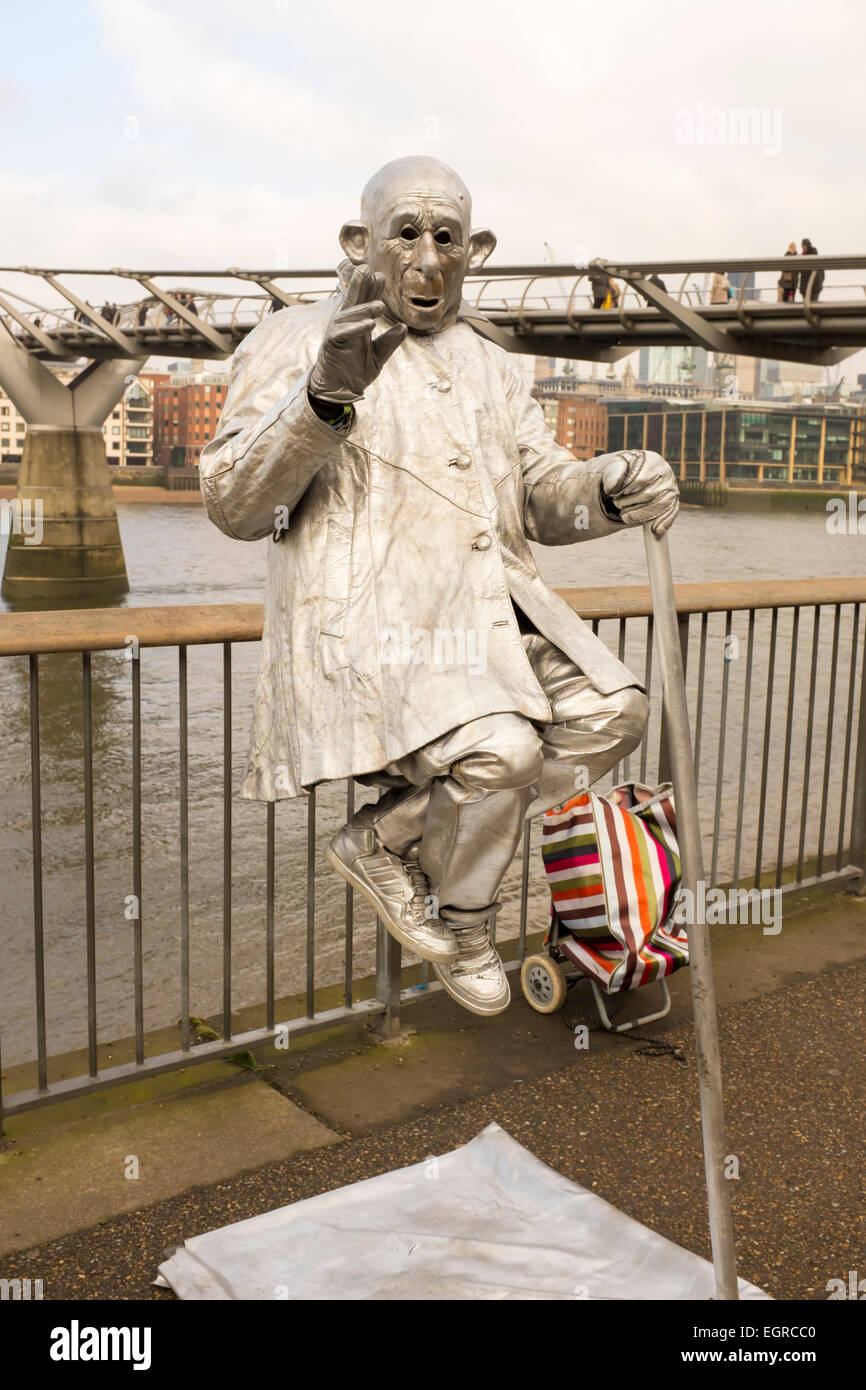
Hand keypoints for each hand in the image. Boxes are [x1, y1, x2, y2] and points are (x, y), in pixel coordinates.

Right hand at [309, 264, 406, 403]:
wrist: (341, 389)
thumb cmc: (356, 371)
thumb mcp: (378, 356)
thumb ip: (389, 342)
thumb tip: (404, 327)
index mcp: (357, 325)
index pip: (364, 303)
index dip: (372, 290)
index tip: (381, 277)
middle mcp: (345, 325)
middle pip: (352, 301)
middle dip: (360, 285)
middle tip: (368, 269)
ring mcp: (336, 333)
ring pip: (349, 315)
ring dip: (364, 309)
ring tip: (381, 305)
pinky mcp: (330, 344)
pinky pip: (342, 333)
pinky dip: (355, 328)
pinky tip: (369, 324)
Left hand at [601, 449, 678, 535]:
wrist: (631, 476)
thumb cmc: (622, 472)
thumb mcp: (613, 469)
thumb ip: (612, 475)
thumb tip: (612, 488)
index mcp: (652, 461)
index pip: (640, 481)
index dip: (625, 491)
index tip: (613, 494)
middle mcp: (666, 473)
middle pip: (649, 495)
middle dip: (630, 504)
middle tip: (617, 504)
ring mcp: (671, 488)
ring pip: (659, 506)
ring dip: (639, 515)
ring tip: (624, 515)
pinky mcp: (673, 502)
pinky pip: (671, 514)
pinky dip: (663, 524)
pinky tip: (655, 531)